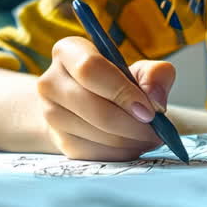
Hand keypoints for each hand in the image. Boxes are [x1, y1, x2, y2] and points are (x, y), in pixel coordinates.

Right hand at [36, 36, 175, 160]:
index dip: (122, 91)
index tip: (150, 110)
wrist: (85, 106)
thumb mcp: (137, 69)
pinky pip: (95, 154)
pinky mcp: (59, 141)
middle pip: (95, 108)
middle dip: (133, 124)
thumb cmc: (114, 82)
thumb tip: (156, 100)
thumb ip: (155, 75)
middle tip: (157, 131)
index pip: (89, 69)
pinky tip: (134, 145)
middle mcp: (51, 82)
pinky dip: (122, 153)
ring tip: (149, 137)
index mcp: (67, 51)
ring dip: (131, 141)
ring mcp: (50, 114)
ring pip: (97, 134)